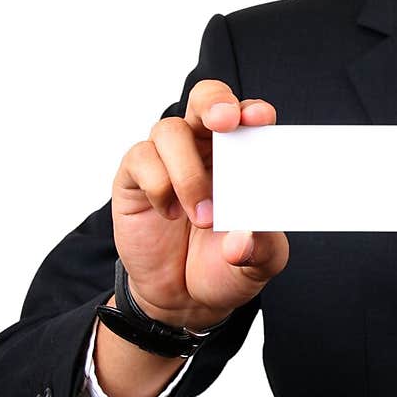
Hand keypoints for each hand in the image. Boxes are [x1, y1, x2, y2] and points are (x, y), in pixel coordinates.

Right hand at [111, 80, 288, 329]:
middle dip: (214, 102)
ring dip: (188, 173)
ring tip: (203, 218)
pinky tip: (170, 214)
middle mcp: (204, 148)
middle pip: (205, 98)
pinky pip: (141, 158)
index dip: (253, 111)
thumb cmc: (225, 265)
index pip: (248, 116)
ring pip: (170, 131)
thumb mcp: (259, 263)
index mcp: (242, 155)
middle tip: (225, 122)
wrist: (183, 297)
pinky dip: (159, 185)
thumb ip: (261, 248)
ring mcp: (167, 159)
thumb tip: (243, 238)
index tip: (260, 120)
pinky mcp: (135, 176)